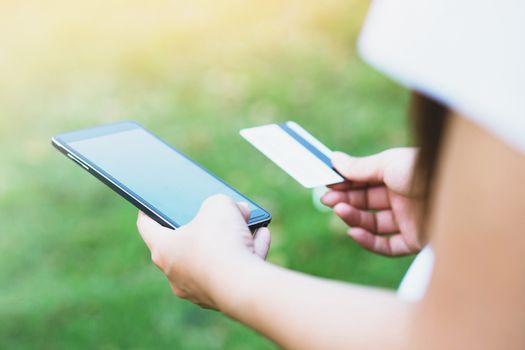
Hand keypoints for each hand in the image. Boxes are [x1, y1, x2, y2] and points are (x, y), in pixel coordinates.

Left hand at [136, 194, 270, 308]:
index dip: (149, 209)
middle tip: (218, 208)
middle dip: (207, 223)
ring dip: (232, 238)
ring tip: (249, 221)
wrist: (243, 284)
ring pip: (214, 257)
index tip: (151, 201)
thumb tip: (236, 211)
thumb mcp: (219, 205)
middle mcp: (175, 273)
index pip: (147, 226)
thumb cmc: (221, 241)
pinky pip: (232, 270)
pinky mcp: (221, 298)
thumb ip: (221, 203)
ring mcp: (198, 289)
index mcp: (163, 248)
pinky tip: (262, 237)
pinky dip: (247, 253)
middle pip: (187, 242)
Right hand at [321, 148, 422, 255]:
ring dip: (353, 218)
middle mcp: (403, 197)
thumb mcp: (387, 163)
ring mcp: (409, 219)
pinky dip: (368, 241)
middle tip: (327, 199)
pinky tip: (353, 232)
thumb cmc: (423, 169)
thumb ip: (359, 167)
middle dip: (346, 200)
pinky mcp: (415, 240)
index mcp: (398, 175)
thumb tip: (333, 159)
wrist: (457, 191)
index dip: (345, 184)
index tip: (326, 184)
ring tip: (339, 210)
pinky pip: (387, 245)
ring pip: (373, 224)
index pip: (365, 182)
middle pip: (367, 203)